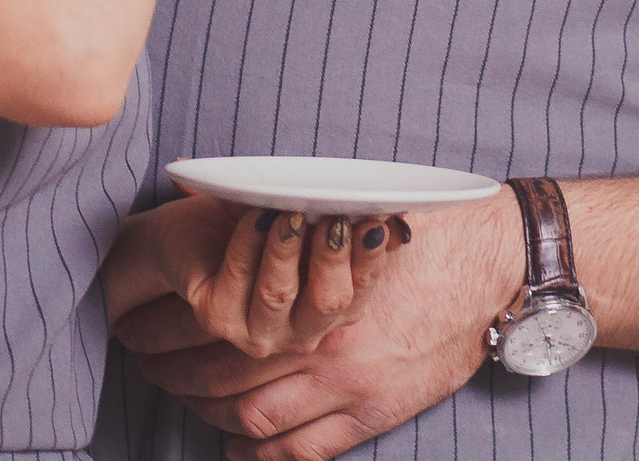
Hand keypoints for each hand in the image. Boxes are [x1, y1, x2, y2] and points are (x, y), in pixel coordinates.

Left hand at [114, 190, 521, 460]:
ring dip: (206, 411)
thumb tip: (230, 203)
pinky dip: (260, 454)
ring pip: (253, 417)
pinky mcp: (375, 411)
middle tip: (144, 358)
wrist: (497, 264)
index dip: (168, 323)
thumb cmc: (427, 229)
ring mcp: (349, 386)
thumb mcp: (354, 211)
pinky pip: (303, 450)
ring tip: (180, 395)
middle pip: (222, 373)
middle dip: (172, 369)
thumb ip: (297, 221)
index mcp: (313, 289)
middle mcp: (323, 345)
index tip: (141, 315)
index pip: (216, 318)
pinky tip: (235, 444)